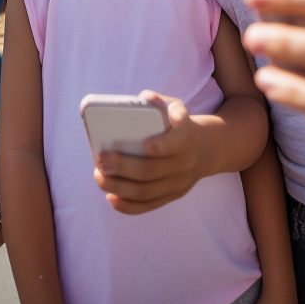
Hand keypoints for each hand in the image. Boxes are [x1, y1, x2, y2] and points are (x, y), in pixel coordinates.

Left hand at [93, 91, 205, 213]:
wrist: (205, 149)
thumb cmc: (177, 124)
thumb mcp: (175, 108)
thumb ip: (159, 102)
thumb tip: (144, 98)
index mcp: (186, 136)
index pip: (177, 141)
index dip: (162, 145)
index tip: (144, 145)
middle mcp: (185, 162)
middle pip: (152, 170)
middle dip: (124, 167)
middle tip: (101, 160)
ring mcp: (178, 183)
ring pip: (147, 191)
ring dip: (119, 187)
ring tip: (99, 177)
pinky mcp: (172, 196)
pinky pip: (149, 205)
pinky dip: (128, 205)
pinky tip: (111, 197)